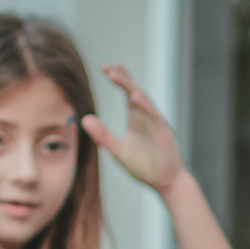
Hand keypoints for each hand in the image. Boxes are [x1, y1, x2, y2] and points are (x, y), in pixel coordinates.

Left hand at [82, 63, 187, 196]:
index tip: (105, 68)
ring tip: (116, 75)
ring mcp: (155, 122)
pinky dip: (144, 105)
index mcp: (136, 118)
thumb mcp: (118, 150)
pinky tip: (133, 96)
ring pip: (142, 99)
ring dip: (130, 86)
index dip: (118, 80)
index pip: (127, 93)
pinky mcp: (163, 131)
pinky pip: (153, 114)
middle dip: (122, 77)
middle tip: (108, 66)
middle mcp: (146, 116)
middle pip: (134, 90)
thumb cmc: (144, 167)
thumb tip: (84, 119)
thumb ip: (102, 135)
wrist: (165, 182)